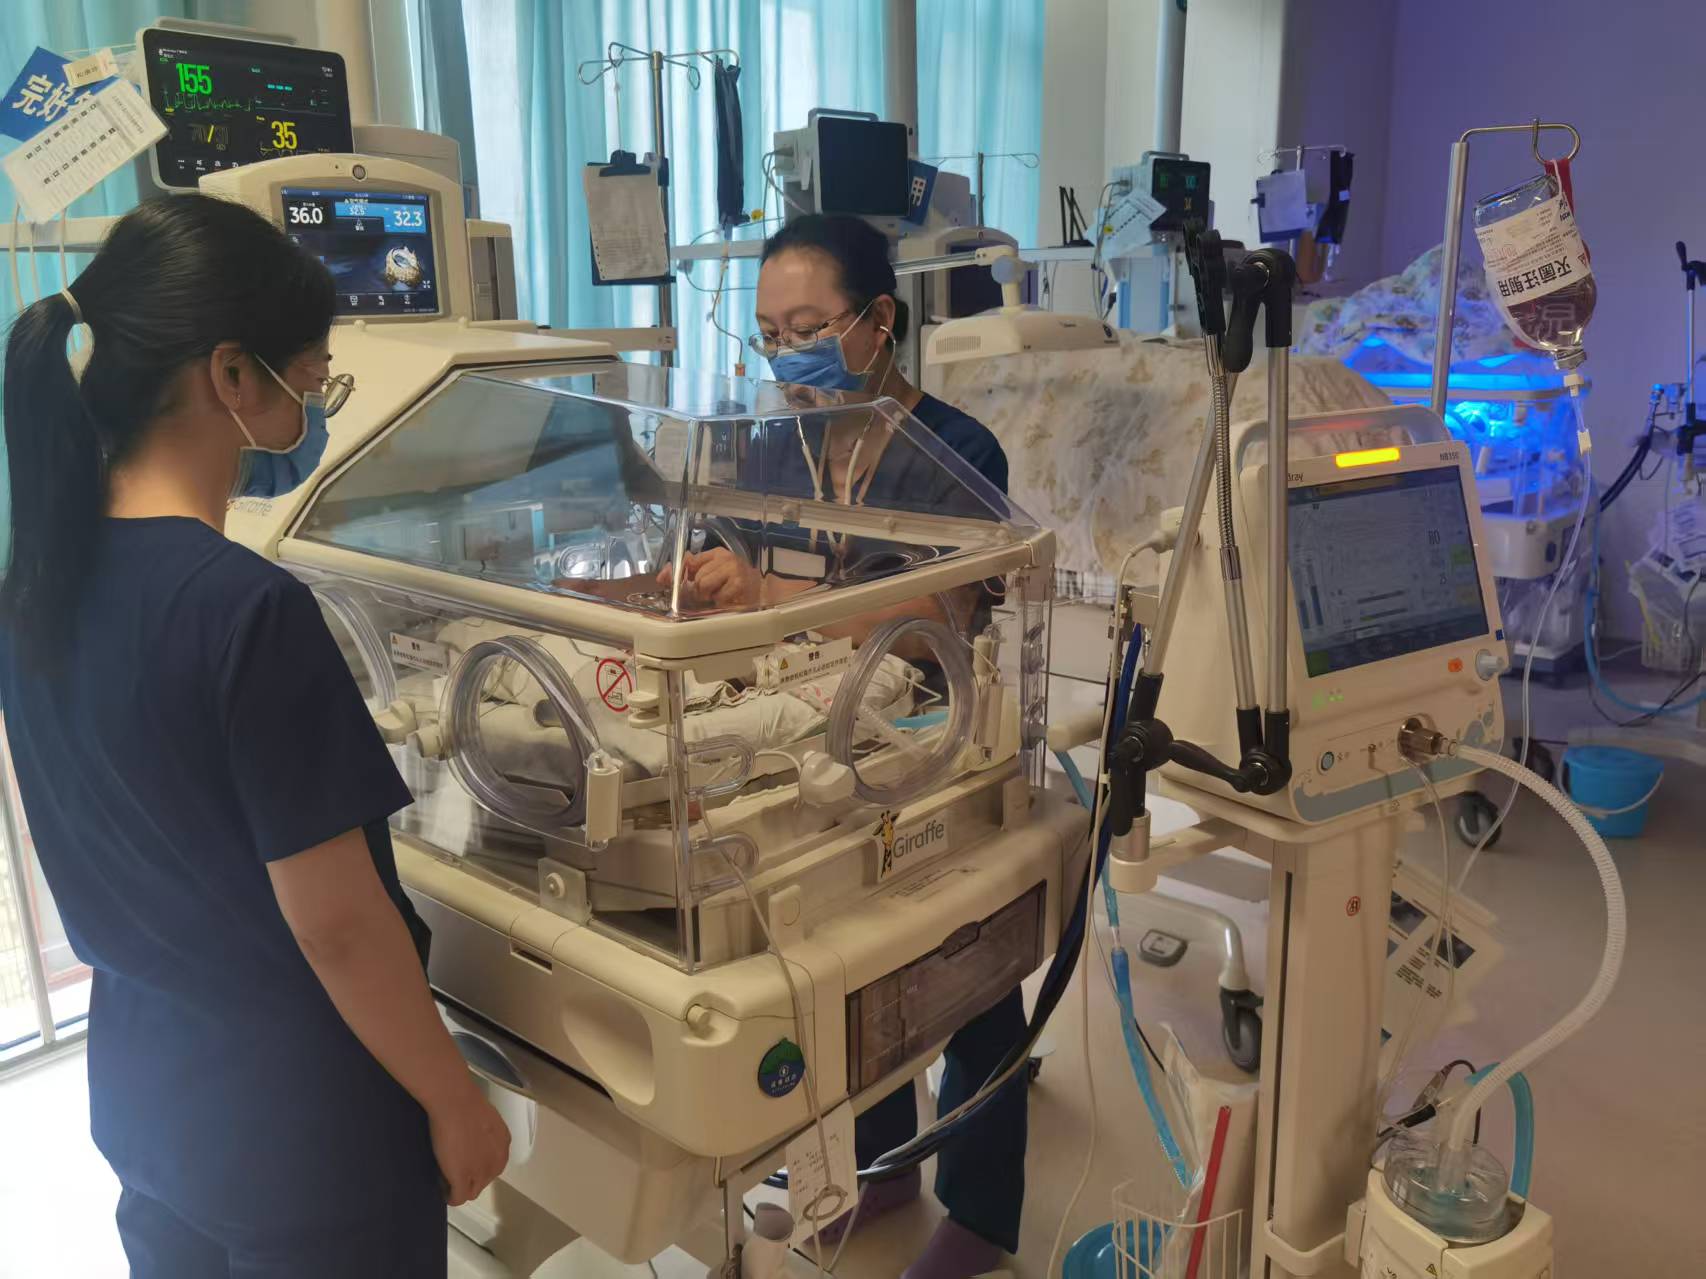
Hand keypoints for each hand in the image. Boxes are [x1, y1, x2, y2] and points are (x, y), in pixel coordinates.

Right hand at [428, 1082, 510, 1205]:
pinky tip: (443, 1192)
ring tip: (446, 1180)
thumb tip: (474, 1140)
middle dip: (470, 1178)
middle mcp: (496, 1162)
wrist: (455, 1102)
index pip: (493, 1166)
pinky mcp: (462, 1179)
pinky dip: (451, 1197)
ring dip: (460, 1188)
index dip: (478, 1166)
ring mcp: (480, 1173)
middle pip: (484, 1181)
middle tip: (453, 1169)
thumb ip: (486, 1136)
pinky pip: (459, 1198)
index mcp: (503, 1145)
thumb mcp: (486, 1120)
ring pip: (472, 1192)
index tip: (465, 1162)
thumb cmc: (466, 1103)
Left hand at [656, 548, 763, 608]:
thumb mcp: (711, 573)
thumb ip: (686, 573)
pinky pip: (718, 597)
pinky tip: (728, 599)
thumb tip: (661, 578)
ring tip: (718, 596)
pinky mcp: (740, 584)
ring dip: (709, 596)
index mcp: (716, 553)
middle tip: (709, 594)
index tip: (671, 583)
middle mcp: (725, 558)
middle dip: (699, 591)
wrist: (762, 591)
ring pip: (704, 585)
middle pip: (697, 577)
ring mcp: (734, 570)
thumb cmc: (733, 583)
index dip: (677, 574)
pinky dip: (721, 602)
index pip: (689, 561)